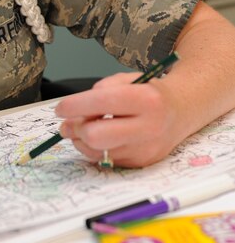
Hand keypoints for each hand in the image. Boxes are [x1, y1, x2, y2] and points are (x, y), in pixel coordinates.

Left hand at [55, 72, 180, 167]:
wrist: (182, 111)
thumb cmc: (150, 92)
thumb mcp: (129, 79)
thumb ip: (102, 90)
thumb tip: (75, 111)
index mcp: (146, 99)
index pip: (102, 102)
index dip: (74, 106)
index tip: (60, 108)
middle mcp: (149, 126)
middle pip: (96, 136)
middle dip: (76, 129)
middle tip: (67, 123)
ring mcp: (146, 148)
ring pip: (98, 152)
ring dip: (81, 141)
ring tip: (81, 129)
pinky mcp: (142, 163)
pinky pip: (107, 160)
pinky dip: (95, 149)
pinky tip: (97, 137)